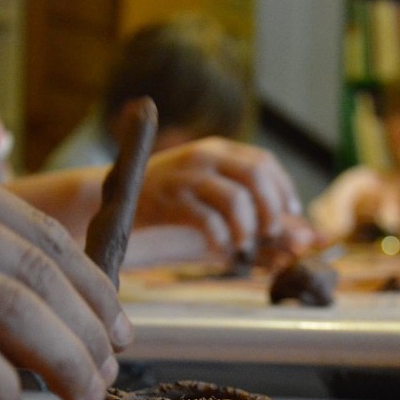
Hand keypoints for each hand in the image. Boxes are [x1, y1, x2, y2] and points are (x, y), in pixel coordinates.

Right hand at [135, 137, 315, 256]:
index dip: (284, 189)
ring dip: (248, 227)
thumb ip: (241, 200)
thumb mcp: (202, 186)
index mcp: (217, 149)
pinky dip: (220, 239)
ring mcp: (185, 176)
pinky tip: (221, 249)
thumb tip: (293, 227)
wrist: (107, 197)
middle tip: (269, 233)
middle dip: (271, 209)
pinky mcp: (169, 199)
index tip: (291, 214)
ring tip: (244, 244)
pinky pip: (207, 220)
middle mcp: (204, 157)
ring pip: (235, 199)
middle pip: (255, 176)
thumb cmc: (164, 199)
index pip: (264, 162)